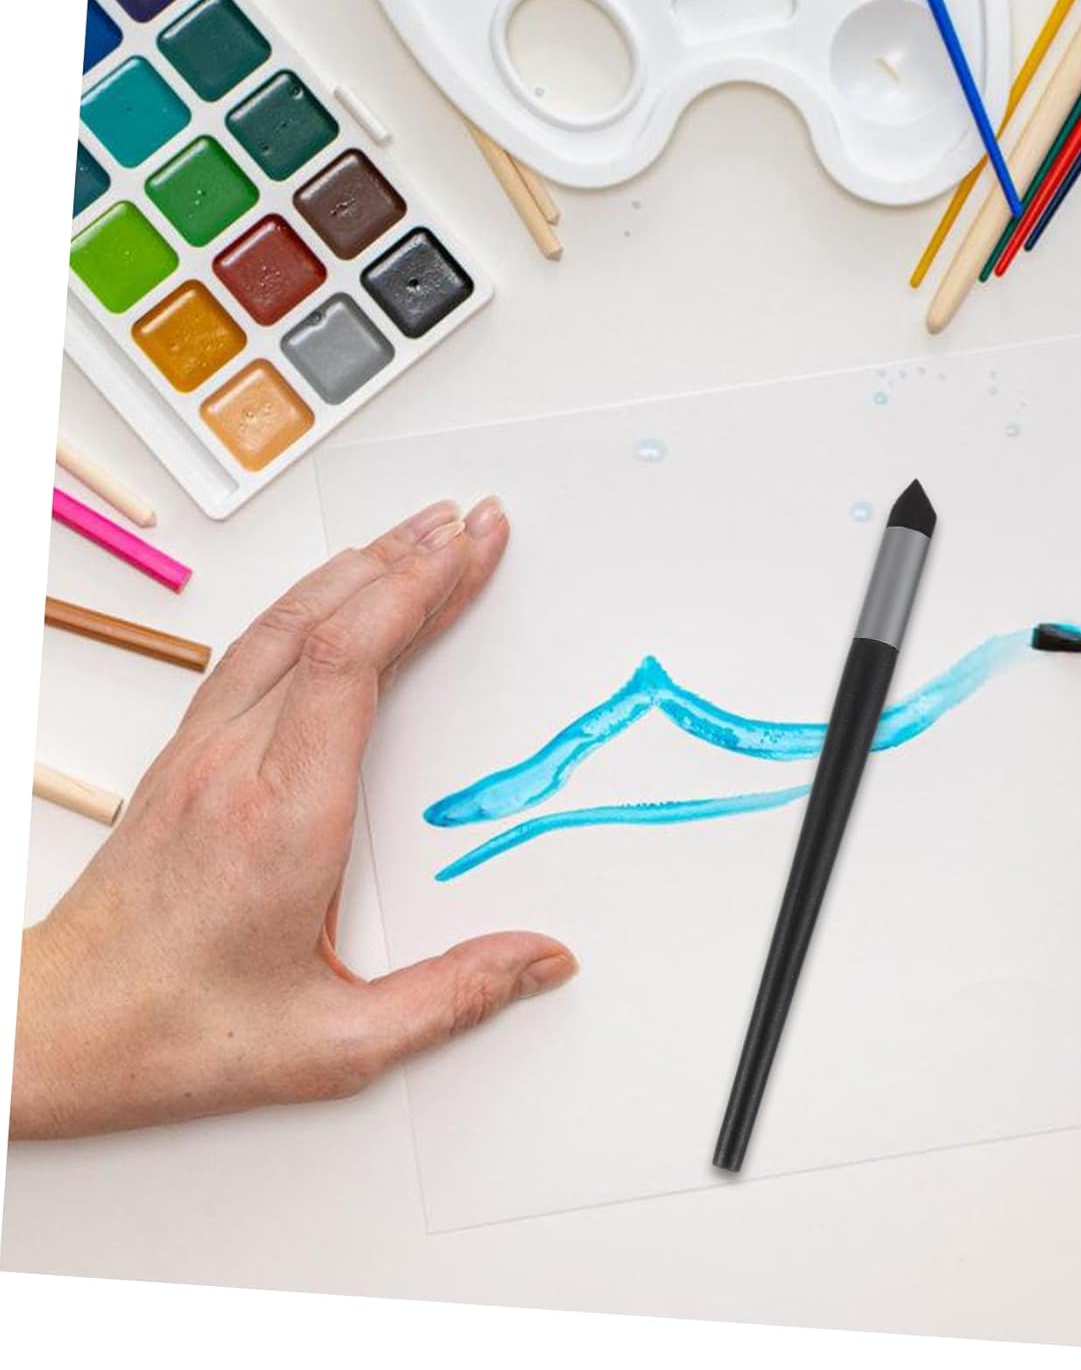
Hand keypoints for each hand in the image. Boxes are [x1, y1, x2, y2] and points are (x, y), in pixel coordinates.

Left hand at [12, 497, 575, 1139]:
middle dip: (409, 558)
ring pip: (284, 623)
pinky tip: (338, 592)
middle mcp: (237, 764)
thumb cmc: (178, 1032)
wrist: (55, 1030)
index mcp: (285, 817)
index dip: (418, 589)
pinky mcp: (185, 755)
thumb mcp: (335, 1043)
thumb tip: (541, 960)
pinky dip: (312, 601)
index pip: (352, 660)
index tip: (470, 547)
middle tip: (471, 521)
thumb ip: (453, 997)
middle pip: (326, 620)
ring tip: (419, 533)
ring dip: (359, 567)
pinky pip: (255, 648)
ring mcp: (202, 750)